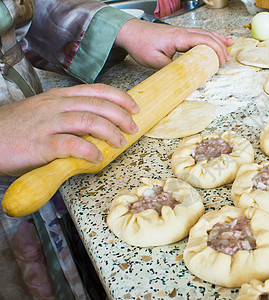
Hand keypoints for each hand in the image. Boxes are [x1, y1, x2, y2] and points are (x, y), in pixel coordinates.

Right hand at [0, 84, 138, 175]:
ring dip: (110, 132)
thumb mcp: (44, 113)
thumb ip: (69, 115)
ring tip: (120, 142)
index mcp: (59, 97)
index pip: (97, 90)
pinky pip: (71, 144)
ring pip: (89, 120)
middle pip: (98, 104)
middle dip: (121, 116)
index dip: (119, 97)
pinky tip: (96, 156)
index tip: (134, 107)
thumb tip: (98, 125)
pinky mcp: (40, 144)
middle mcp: (56, 106)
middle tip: (132, 127)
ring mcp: (48, 123)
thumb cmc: (16, 129)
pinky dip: (88, 150)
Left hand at [114, 19, 233, 68]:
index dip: (215, 50)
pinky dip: (208, 37)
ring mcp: (180, 31)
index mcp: (178, 37)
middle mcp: (182, 32)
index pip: (203, 40)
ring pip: (204, 32)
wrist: (129, 32)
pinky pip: (197, 34)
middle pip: (207, 36)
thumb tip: (184, 76)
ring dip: (217, 39)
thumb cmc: (140, 44)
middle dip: (220, 46)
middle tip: (227, 59)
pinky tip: (212, 40)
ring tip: (229, 45)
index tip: (221, 61)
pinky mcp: (177, 33)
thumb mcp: (155, 61)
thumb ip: (171, 68)